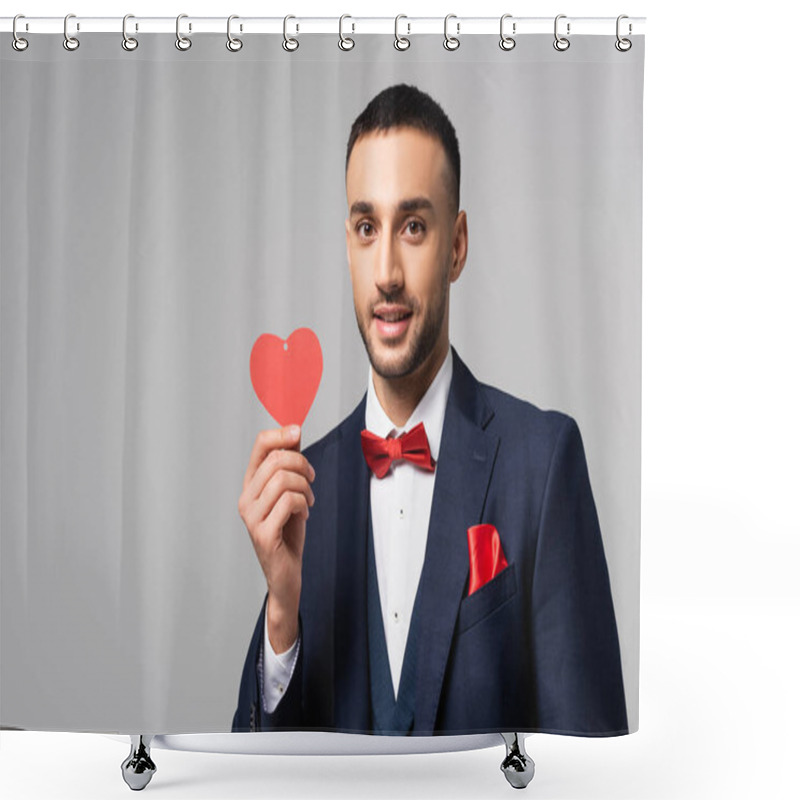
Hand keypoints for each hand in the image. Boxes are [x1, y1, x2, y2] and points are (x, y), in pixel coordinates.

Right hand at [238, 424, 315, 652]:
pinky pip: (288, 502)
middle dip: (303, 465)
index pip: (260, 446)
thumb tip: (293, 431)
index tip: (298, 432)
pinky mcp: (262, 533)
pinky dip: (303, 503)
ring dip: (305, 487)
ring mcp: (252, 517)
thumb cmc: (288, 532)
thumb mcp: (291, 493)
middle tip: (311, 480)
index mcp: (251, 485)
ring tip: (308, 500)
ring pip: (283, 480)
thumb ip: (289, 465)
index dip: (280, 434)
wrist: (286, 573)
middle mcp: (246, 498)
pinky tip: (304, 513)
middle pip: (276, 460)